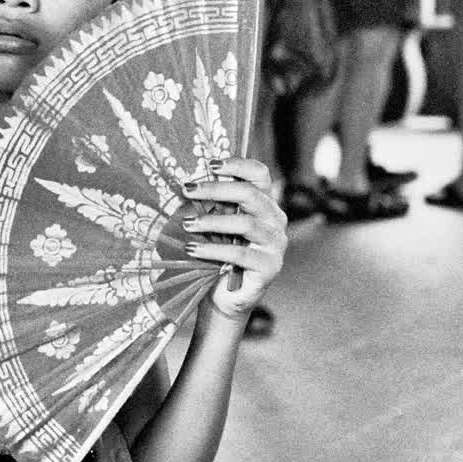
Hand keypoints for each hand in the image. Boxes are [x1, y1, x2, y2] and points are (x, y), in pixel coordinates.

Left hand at [181, 158, 286, 320]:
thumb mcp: (213, 225)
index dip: (237, 165)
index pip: (259, 174)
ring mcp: (276, 244)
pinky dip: (213, 250)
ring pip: (246, 223)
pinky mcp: (270, 267)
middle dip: (216, 189)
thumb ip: (211, 205)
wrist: (222, 297)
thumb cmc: (216, 256)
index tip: (210, 164)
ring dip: (212, 221)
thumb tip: (186, 183)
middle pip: (251, 194)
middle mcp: (276, 220)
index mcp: (264, 204)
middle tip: (187, 190)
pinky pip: (240, 254)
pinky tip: (192, 249)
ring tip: (187, 224)